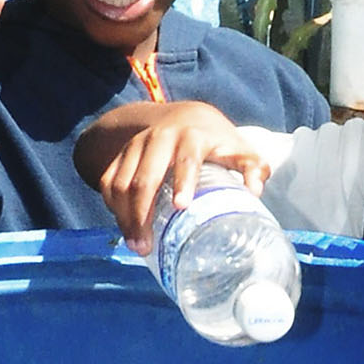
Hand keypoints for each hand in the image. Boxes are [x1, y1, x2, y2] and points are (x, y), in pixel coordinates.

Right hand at [84, 103, 270, 251]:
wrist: (185, 116)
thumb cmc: (216, 141)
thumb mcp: (239, 149)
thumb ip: (253, 167)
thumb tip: (255, 191)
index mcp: (192, 136)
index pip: (186, 159)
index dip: (183, 181)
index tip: (181, 206)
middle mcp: (159, 138)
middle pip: (144, 177)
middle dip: (142, 213)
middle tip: (146, 247)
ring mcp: (136, 145)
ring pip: (121, 182)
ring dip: (124, 216)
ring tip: (136, 246)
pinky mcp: (121, 154)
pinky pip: (108, 181)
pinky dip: (111, 205)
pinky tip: (122, 227)